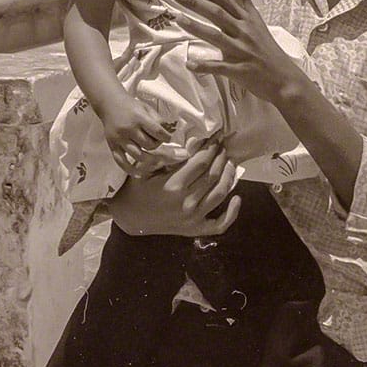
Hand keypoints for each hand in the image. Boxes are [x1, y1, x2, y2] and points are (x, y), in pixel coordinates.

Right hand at [100, 94, 171, 175]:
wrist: (109, 103)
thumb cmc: (130, 106)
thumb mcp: (146, 107)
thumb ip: (158, 120)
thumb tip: (170, 132)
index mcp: (139, 118)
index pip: (157, 132)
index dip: (166, 137)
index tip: (168, 138)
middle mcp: (129, 129)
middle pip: (149, 145)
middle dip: (157, 145)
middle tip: (158, 142)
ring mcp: (119, 139)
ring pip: (138, 155)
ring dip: (149, 158)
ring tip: (153, 156)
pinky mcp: (112, 146)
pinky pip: (121, 162)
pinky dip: (130, 169)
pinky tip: (138, 173)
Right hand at [106, 139, 240, 235]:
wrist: (130, 218)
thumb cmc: (137, 189)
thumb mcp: (146, 168)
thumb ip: (169, 156)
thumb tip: (193, 142)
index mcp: (174, 185)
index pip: (201, 162)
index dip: (211, 147)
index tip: (216, 137)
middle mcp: (187, 202)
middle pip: (213, 175)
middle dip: (221, 157)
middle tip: (222, 146)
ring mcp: (193, 218)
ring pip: (220, 193)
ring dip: (229, 175)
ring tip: (229, 162)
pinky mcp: (195, 229)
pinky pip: (220, 224)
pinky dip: (232, 213)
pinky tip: (237, 198)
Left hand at [169, 0, 301, 104]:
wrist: (284, 78)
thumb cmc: (266, 47)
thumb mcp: (256, 20)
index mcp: (247, 19)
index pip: (226, 0)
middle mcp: (244, 32)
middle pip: (218, 14)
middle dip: (196, 3)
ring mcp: (242, 51)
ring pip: (217, 37)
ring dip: (197, 28)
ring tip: (178, 18)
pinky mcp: (240, 71)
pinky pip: (220, 68)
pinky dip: (205, 66)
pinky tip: (190, 64)